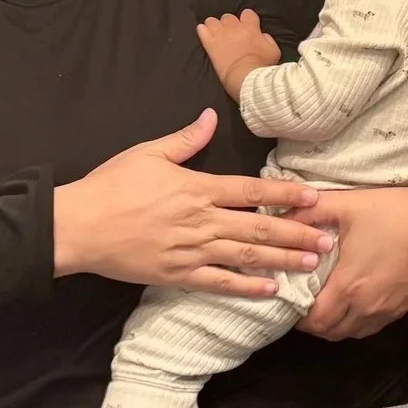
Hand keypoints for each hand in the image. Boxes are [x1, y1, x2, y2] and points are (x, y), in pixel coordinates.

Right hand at [53, 110, 333, 296]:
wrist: (78, 226)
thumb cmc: (111, 186)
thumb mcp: (148, 153)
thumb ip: (185, 140)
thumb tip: (210, 117)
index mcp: (197, 188)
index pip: (251, 192)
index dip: (286, 195)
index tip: (315, 198)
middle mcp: (201, 221)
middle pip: (259, 227)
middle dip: (297, 232)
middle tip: (329, 238)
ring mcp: (191, 251)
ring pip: (246, 256)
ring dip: (282, 259)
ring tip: (312, 262)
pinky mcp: (177, 275)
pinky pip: (219, 283)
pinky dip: (246, 287)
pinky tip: (271, 290)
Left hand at [196, 9, 278, 100]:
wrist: (245, 76)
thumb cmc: (261, 65)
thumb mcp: (274, 52)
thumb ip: (268, 40)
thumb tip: (262, 36)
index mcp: (250, 28)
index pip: (247, 13)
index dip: (247, 19)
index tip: (246, 25)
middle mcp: (234, 27)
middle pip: (228, 17)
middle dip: (229, 24)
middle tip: (230, 33)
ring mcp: (220, 34)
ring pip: (212, 21)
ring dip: (214, 26)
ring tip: (215, 33)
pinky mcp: (210, 44)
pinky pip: (202, 30)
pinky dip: (202, 31)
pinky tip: (204, 34)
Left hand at [298, 174, 407, 339]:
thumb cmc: (395, 210)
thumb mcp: (348, 204)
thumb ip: (310, 212)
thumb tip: (279, 215)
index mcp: (350, 285)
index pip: (314, 320)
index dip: (297, 315)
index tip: (290, 298)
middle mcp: (367, 306)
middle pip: (330, 332)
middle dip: (313, 323)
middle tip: (304, 301)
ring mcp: (388, 310)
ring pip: (351, 333)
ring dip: (335, 324)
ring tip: (327, 303)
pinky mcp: (404, 308)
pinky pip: (372, 327)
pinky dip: (356, 322)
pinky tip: (353, 301)